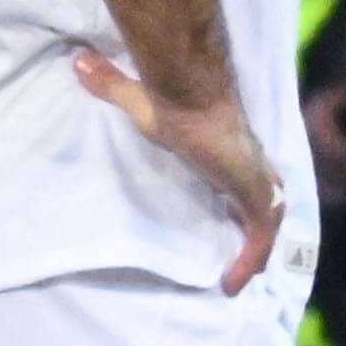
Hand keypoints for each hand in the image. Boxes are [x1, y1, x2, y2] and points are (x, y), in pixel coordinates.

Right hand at [73, 46, 285, 291]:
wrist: (191, 100)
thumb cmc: (170, 103)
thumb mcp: (136, 100)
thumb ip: (112, 84)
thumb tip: (78, 61)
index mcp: (229, 145)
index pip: (245, 170)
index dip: (242, 189)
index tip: (230, 207)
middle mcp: (249, 163)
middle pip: (266, 198)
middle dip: (258, 222)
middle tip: (243, 252)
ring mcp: (256, 180)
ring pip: (268, 221)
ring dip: (257, 249)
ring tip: (236, 277)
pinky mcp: (255, 196)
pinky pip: (260, 237)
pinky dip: (250, 260)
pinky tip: (231, 284)